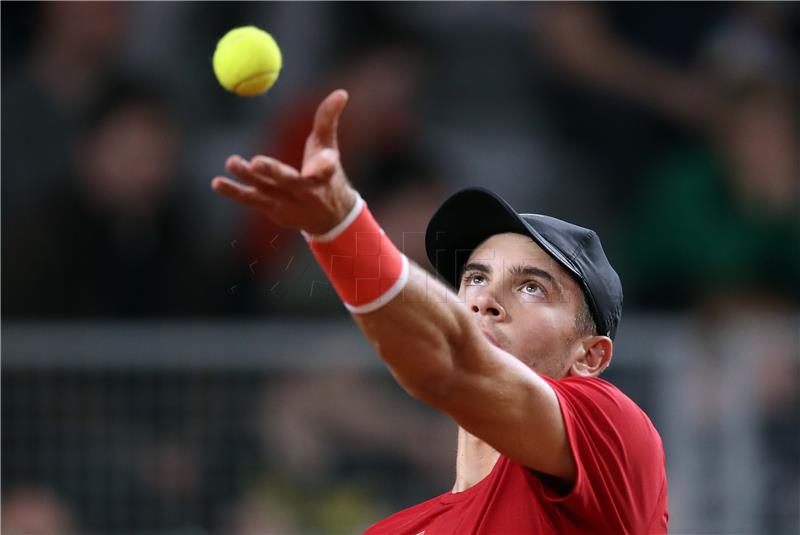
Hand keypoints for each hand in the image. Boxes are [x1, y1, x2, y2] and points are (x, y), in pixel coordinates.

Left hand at [211, 89, 356, 234]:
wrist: (328, 217)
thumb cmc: (327, 175)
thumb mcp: (329, 147)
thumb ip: (328, 120)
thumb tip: (341, 93)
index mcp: (326, 176)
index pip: (326, 168)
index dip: (321, 167)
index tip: (316, 169)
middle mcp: (307, 191)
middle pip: (290, 181)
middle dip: (274, 172)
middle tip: (257, 162)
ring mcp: (287, 202)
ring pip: (266, 189)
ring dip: (248, 177)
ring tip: (232, 162)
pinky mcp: (271, 208)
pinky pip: (250, 199)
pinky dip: (234, 192)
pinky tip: (218, 183)